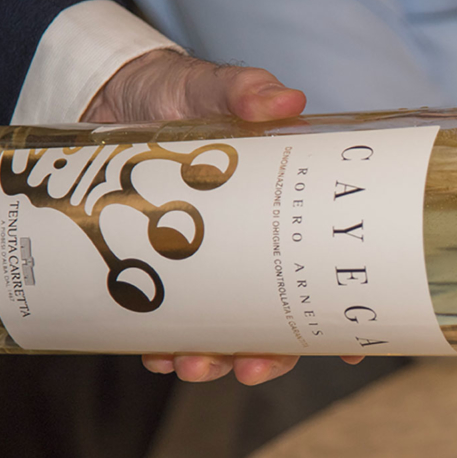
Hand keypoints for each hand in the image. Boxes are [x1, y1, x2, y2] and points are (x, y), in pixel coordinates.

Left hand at [83, 49, 333, 384]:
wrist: (105, 94)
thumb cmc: (173, 91)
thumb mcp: (209, 88)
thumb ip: (245, 92)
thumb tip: (286, 100)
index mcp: (284, 210)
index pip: (324, 270)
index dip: (344, 317)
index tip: (350, 354)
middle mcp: (253, 246)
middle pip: (278, 319)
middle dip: (268, 355)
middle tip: (249, 369)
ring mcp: (207, 263)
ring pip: (224, 330)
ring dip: (213, 358)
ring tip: (190, 367)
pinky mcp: (159, 268)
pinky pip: (168, 322)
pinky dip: (162, 345)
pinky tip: (155, 355)